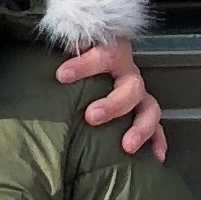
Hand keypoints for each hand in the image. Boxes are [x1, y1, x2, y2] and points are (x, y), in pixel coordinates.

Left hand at [57, 37, 165, 161]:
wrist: (90, 49)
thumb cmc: (74, 54)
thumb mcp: (68, 43)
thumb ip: (62, 43)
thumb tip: (44, 52)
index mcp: (112, 53)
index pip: (104, 54)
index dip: (85, 65)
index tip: (62, 75)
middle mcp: (127, 73)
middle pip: (131, 86)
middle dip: (113, 104)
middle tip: (91, 116)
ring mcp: (136, 94)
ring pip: (149, 108)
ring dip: (140, 128)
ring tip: (126, 146)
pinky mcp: (140, 111)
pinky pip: (156, 127)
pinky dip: (156, 141)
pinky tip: (155, 156)